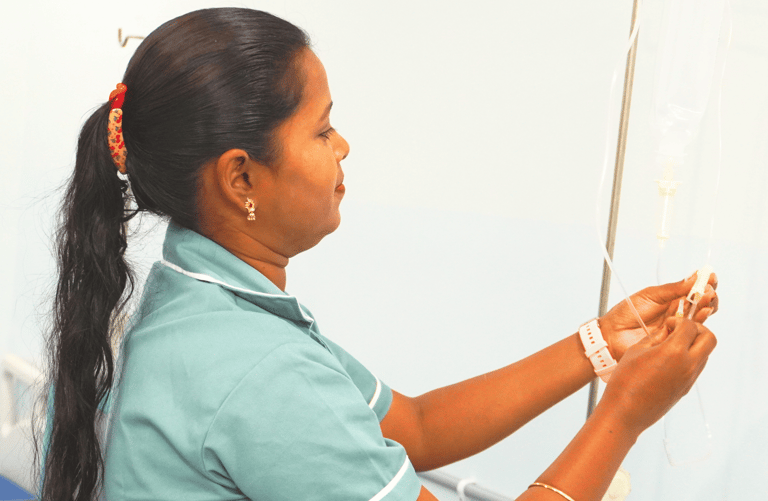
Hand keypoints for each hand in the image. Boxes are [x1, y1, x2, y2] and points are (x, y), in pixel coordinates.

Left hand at [600, 271, 717, 360]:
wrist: (613, 334)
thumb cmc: (627, 313)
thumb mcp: (650, 295)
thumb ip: (673, 289)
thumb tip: (695, 276)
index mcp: (671, 298)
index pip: (693, 289)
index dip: (703, 283)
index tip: (710, 276)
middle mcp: (678, 311)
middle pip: (701, 302)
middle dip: (709, 295)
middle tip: (709, 290)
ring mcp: (678, 326)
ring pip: (700, 316)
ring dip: (707, 306)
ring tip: (707, 298)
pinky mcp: (677, 339)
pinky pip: (693, 330)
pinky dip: (701, 320)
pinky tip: (703, 312)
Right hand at [601, 317, 716, 434]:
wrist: (626, 412)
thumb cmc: (625, 381)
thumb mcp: (636, 350)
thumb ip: (655, 337)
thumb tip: (667, 330)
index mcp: (674, 352)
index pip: (690, 326)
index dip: (679, 320)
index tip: (668, 324)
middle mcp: (688, 365)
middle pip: (710, 339)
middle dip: (697, 329)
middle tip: (680, 330)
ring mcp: (689, 378)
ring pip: (705, 354)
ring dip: (694, 344)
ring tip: (672, 345)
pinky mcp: (686, 388)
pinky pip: (697, 367)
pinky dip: (689, 358)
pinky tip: (669, 359)